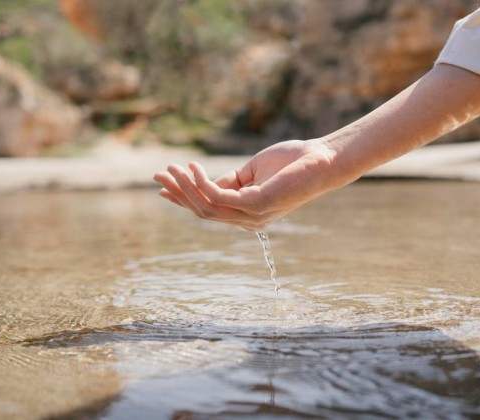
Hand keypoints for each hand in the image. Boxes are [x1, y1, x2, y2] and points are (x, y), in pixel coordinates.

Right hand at [153, 139, 335, 230]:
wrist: (322, 159)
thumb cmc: (292, 162)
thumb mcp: (251, 171)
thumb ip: (229, 181)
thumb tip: (203, 181)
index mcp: (247, 213)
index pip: (209, 210)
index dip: (183, 198)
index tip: (162, 187)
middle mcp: (248, 220)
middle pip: (202, 211)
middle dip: (178, 193)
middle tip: (157, 175)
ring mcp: (252, 215)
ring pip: (206, 207)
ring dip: (184, 187)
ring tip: (170, 168)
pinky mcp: (256, 205)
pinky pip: (218, 197)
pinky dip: (201, 182)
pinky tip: (193, 167)